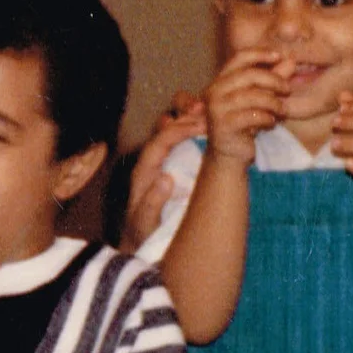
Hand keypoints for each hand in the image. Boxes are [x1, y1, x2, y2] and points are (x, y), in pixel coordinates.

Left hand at [122, 91, 205, 246]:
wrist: (141, 244)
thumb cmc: (143, 235)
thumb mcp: (145, 224)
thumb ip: (151, 203)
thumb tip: (166, 179)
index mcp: (144, 172)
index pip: (160, 143)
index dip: (179, 130)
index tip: (202, 125)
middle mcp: (152, 162)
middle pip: (166, 130)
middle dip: (186, 116)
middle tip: (209, 108)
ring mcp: (164, 162)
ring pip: (174, 132)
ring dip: (190, 118)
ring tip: (210, 109)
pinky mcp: (175, 167)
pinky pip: (183, 143)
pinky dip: (196, 131)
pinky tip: (212, 125)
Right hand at [199, 48, 292, 166]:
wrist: (230, 155)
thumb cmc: (245, 124)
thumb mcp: (261, 99)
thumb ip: (274, 79)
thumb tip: (291, 61)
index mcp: (222, 80)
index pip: (240, 57)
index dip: (260, 53)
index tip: (279, 56)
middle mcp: (215, 91)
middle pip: (248, 75)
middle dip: (273, 80)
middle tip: (287, 89)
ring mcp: (217, 108)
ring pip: (251, 96)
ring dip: (273, 102)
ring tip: (282, 110)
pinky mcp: (223, 125)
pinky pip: (251, 116)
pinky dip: (266, 118)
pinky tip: (271, 122)